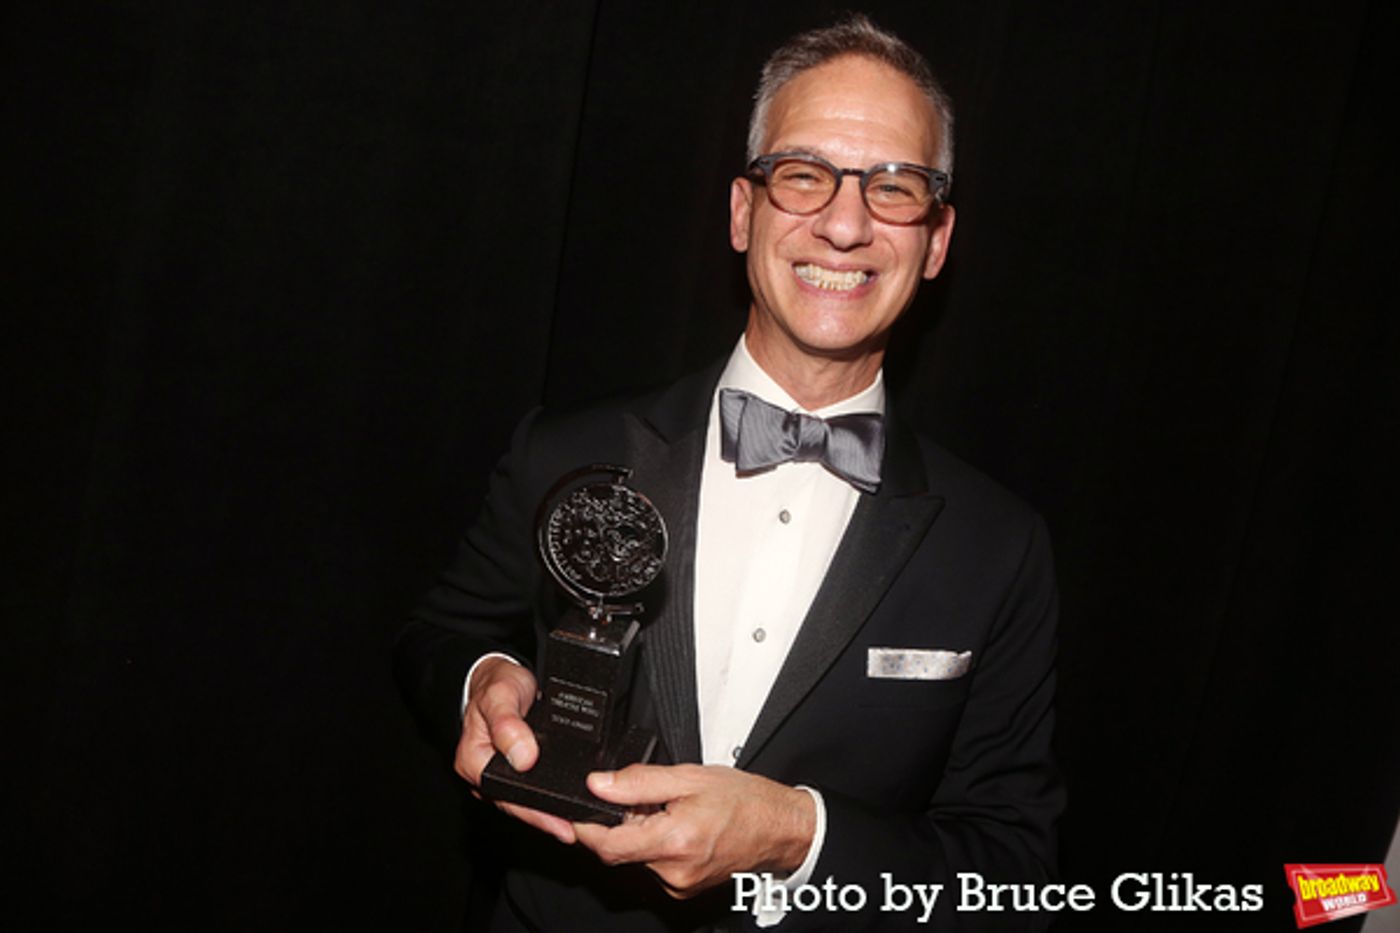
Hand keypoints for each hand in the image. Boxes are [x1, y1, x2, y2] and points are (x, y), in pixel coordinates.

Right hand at [455, 656, 576, 843]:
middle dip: (544, 818)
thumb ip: (507, 725)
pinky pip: (531, 788)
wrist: (498, 675)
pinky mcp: (514, 769)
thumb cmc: (495, 684)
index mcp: (473, 759)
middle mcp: (483, 772)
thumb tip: (523, 757)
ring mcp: (499, 773)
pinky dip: (549, 797)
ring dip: (548, 812)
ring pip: (524, 799)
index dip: (531, 809)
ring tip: (576, 825)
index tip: (556, 818)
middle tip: (572, 830)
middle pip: (515, 803)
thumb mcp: (500, 696)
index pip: (504, 792)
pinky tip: (567, 804)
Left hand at [572, 764, 815, 897]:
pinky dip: (656, 844)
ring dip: (641, 832)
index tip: (579, 812)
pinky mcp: (684, 889)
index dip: (586, 828)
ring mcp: (679, 885)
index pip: (607, 846)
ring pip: (638, 856)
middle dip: (622, 822)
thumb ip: (638, 781)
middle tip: (645, 798)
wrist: (779, 828)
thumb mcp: (689, 777)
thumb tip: (598, 783)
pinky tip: (678, 825)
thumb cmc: (744, 801)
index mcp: (673, 841)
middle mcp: (673, 871)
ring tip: (670, 809)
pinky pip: (655, 865)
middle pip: (621, 850)